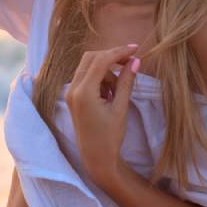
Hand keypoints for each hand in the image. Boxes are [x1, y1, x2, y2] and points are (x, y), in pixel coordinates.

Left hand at [63, 43, 141, 184]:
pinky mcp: (73, 96)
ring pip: (88, 65)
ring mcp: (70, 92)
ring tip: (118, 89)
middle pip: (91, 58)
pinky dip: (100, 77)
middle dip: (111, 56)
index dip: (119, 52)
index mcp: (83, 92)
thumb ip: (126, 82)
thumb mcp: (121, 108)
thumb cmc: (110, 136)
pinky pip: (86, 76)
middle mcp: (73, 89)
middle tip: (130, 61)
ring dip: (106, 69)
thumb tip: (135, 61)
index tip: (135, 48)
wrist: (96, 158)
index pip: (101, 61)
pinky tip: (110, 93)